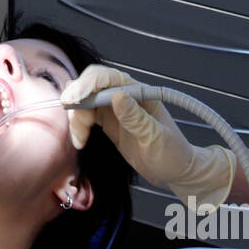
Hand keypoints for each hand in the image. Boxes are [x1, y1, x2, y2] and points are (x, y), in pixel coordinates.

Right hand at [60, 64, 234, 209]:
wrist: (175, 170)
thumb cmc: (173, 152)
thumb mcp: (156, 137)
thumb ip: (136, 117)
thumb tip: (117, 96)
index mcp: (137, 92)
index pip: (106, 78)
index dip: (86, 85)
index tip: (72, 100)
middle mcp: (123, 96)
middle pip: (90, 86)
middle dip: (77, 100)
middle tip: (73, 121)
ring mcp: (114, 109)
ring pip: (84, 102)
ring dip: (76, 118)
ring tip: (80, 139)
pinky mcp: (107, 123)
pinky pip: (86, 117)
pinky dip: (78, 127)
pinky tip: (80, 141)